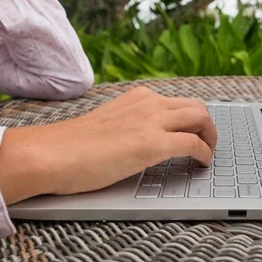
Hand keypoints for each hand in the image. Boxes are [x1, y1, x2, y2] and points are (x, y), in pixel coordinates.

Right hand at [0, 86, 216, 203]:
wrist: (50, 153)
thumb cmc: (72, 146)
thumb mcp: (109, 123)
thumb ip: (130, 124)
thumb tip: (143, 139)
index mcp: (138, 97)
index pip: (178, 102)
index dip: (193, 119)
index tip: (196, 132)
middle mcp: (148, 103)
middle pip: (196, 106)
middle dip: (208, 126)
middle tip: (208, 143)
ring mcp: (151, 121)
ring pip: (201, 119)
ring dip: (211, 137)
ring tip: (208, 154)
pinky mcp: (152, 143)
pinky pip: (193, 144)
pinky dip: (204, 153)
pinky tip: (201, 164)